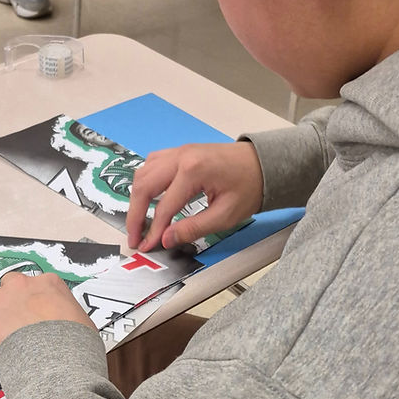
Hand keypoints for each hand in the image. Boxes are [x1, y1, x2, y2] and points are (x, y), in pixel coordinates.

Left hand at [0, 272, 94, 354]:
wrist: (58, 363)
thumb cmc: (75, 344)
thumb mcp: (82, 321)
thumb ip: (67, 314)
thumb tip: (67, 324)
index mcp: (49, 283)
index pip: (36, 283)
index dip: (34, 299)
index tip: (35, 311)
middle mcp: (23, 286)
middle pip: (10, 284)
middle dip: (11, 299)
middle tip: (17, 319)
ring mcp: (2, 302)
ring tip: (2, 332)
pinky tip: (3, 350)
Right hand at [126, 141, 263, 251]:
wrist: (264, 163)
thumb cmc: (250, 187)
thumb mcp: (225, 215)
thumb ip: (193, 228)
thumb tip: (166, 239)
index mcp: (193, 171)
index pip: (164, 207)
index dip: (153, 231)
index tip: (147, 247)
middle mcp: (181, 157)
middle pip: (144, 186)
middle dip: (135, 215)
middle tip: (134, 237)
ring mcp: (179, 151)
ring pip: (143, 172)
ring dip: (137, 197)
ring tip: (139, 221)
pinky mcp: (180, 152)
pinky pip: (152, 164)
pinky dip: (145, 182)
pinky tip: (148, 197)